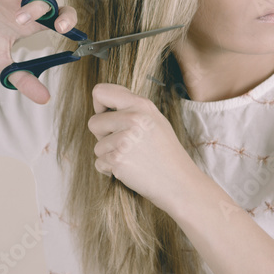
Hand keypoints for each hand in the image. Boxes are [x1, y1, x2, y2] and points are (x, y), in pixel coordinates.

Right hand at [0, 0, 78, 103]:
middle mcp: (27, 3)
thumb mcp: (0, 61)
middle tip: (36, 21)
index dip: (68, 20)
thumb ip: (22, 78)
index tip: (66, 30)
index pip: (60, 17)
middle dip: (50, 9)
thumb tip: (44, 99)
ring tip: (24, 4)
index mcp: (32, 22)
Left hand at [88, 83, 200, 213]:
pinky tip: (130, 169)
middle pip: (94, 122)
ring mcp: (124, 139)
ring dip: (109, 154)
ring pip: (97, 145)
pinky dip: (110, 169)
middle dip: (103, 135)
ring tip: (133, 157)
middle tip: (126, 144)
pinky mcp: (118, 159)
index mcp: (141, 104)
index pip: (100, 92)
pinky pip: (99, 163)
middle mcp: (132, 118)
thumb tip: (102, 105)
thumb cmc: (166, 152)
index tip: (108, 116)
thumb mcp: (154, 120)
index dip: (99, 106)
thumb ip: (131, 108)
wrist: (179, 182)